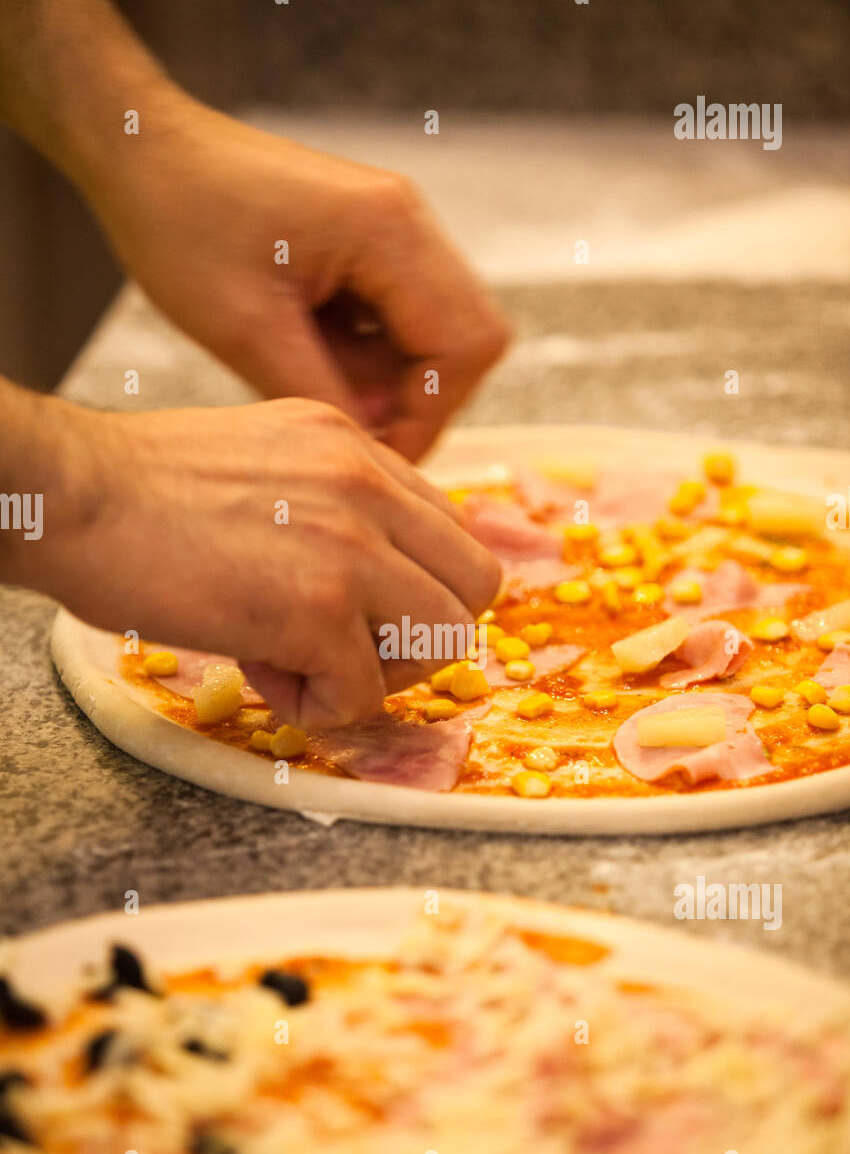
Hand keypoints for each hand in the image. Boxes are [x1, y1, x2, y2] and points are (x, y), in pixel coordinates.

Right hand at [33, 397, 499, 726]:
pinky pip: (365, 692)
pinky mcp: (317, 607)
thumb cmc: (139, 493)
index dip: (417, 588)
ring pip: (446, 639)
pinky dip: (319, 706)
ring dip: (380, 674)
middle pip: (475, 586)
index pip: (451, 531)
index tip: (362, 613)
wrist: (70, 496)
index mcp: (355, 447)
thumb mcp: (263, 463)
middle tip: (347, 648)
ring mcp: (351, 544)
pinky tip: (263, 674)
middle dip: (421, 635)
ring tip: (301, 661)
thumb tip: (367, 577)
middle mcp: (368, 484)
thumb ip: (328, 502)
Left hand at [86, 100, 509, 459]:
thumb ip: (321, 396)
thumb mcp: (246, 329)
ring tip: (314, 388)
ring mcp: (390, 229)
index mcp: (389, 230)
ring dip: (387, 380)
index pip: (465, 345)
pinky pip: (395, 319)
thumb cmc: (178, 220)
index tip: (383, 458)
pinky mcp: (366, 243)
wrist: (142, 152)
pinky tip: (307, 360)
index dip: (433, 414)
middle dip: (419, 400)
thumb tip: (372, 458)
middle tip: (357, 433)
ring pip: (432, 334)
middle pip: (466, 339)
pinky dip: (365, 356)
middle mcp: (406, 221)